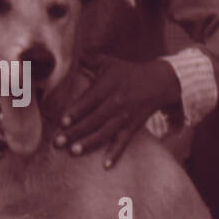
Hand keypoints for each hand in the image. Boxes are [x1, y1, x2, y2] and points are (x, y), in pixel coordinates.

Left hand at [54, 55, 180, 167]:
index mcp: (108, 86)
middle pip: (93, 120)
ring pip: (105, 132)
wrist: (161, 81)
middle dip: (75, 132)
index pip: (89, 100)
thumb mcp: (109, 63)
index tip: (62, 122)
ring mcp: (125, 116)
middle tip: (57, 143)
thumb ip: (88, 59)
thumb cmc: (128, 72)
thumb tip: (68, 52)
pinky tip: (106, 166)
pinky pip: (124, 141)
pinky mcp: (133, 126)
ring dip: (89, 143)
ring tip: (74, 152)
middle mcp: (116, 102)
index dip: (76, 111)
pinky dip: (116, 154)